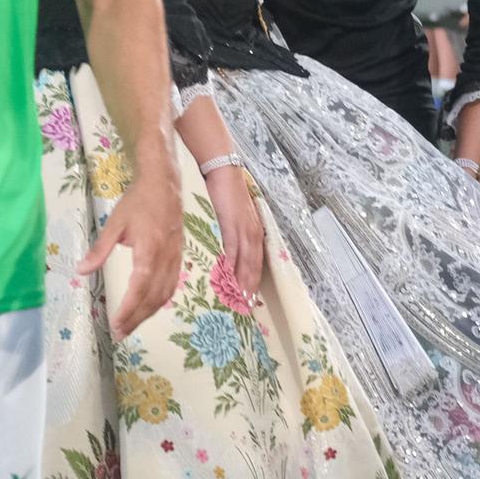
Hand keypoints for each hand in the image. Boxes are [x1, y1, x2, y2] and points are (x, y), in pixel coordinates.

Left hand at [81, 166, 182, 334]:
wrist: (164, 185)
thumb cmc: (137, 202)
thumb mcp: (114, 224)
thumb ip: (99, 250)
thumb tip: (81, 271)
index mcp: (149, 250)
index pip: (140, 288)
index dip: (129, 310)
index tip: (116, 324)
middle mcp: (166, 258)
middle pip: (153, 297)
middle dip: (136, 318)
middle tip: (120, 334)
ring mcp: (175, 258)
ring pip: (165, 294)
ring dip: (148, 313)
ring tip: (131, 326)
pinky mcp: (178, 257)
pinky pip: (172, 285)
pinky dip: (160, 301)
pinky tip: (150, 307)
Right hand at [203, 164, 264, 295]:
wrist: (222, 172)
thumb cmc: (225, 192)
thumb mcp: (232, 217)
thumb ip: (232, 234)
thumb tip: (226, 252)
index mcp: (255, 231)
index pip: (256, 262)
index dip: (253, 281)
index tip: (250, 298)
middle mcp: (254, 233)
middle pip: (254, 266)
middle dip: (250, 287)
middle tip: (245, 307)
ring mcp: (244, 230)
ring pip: (246, 262)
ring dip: (242, 282)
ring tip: (237, 299)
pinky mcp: (232, 225)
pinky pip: (233, 250)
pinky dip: (231, 266)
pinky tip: (228, 279)